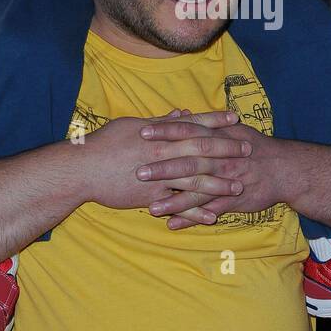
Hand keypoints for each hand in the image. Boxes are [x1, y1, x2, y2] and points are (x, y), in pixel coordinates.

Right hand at [81, 109, 251, 218]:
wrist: (82, 170)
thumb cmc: (104, 144)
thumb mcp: (132, 126)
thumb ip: (159, 122)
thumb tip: (180, 113)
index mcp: (159, 134)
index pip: (193, 124)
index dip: (215, 121)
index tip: (235, 119)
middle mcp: (163, 153)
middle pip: (201, 150)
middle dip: (226, 150)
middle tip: (248, 150)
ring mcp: (158, 177)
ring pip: (195, 180)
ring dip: (219, 184)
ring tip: (239, 186)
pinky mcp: (151, 198)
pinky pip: (178, 206)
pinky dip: (196, 212)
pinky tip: (213, 217)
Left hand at [137, 113, 292, 228]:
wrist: (284, 169)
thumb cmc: (254, 147)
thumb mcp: (232, 129)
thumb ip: (205, 124)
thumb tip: (181, 114)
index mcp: (219, 138)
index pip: (188, 132)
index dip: (165, 132)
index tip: (142, 133)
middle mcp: (221, 159)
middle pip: (190, 163)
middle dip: (164, 168)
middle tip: (138, 172)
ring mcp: (226, 182)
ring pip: (198, 192)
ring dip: (174, 201)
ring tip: (151, 208)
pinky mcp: (232, 201)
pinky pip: (208, 211)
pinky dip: (191, 219)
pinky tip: (172, 225)